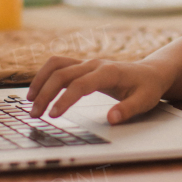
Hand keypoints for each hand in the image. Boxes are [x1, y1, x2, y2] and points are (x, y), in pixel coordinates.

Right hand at [26, 56, 172, 123]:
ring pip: (56, 65)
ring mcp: (87, 63)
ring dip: (41, 81)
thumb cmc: (147, 88)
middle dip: (45, 93)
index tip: (53, 115)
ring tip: (30, 102)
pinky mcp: (82, 66)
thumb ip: (128, 110)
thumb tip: (111, 118)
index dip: (65, 99)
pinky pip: (59, 65)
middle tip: (36, 115)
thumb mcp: (145, 102)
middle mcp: (94, 64)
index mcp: (109, 72)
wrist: (150, 72)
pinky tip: (38, 91)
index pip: (80, 85)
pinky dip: (45, 75)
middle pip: (62, 74)